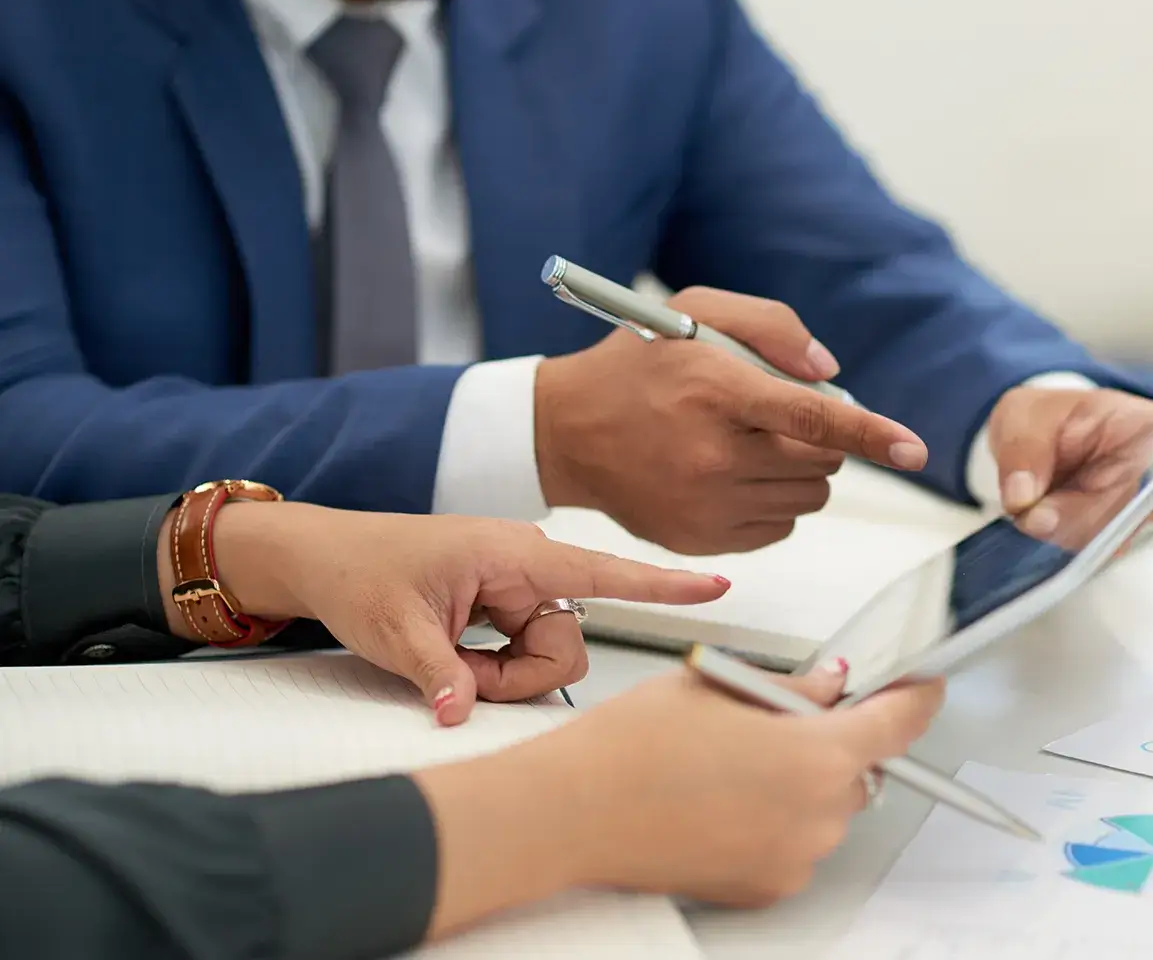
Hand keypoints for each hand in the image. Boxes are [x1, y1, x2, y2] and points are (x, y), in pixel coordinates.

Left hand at [160, 503, 728, 723]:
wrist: (321, 557)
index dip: (661, 585)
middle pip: (565, 642)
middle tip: (459, 680)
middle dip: (519, 677)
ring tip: (444, 662)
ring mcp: (515, 587)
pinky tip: (451, 655)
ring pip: (545, 654)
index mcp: (512, 554)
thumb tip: (465, 714)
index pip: (602, 572)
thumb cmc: (358, 572)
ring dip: (500, 675)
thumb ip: (440, 675)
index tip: (716, 585)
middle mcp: (525, 566)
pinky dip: (489, 668)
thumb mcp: (395, 631)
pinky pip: (522, 651)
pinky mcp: (503, 605)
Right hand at [535, 287, 928, 554]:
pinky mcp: (701, 540)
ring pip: (807, 499)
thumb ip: (771, 326)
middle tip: (777, 417)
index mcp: (715, 391)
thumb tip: (829, 372)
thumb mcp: (696, 311)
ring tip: (747, 443)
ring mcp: (706, 506)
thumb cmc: (637, 365)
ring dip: (800, 470)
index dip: (870, 433)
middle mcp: (712, 456)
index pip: (813, 417)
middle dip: (821, 439)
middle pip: (821, 462)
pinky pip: (779, 528)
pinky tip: (730, 474)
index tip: (914, 449)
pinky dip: (773, 502)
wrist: (565, 432)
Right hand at [539, 663, 942, 906]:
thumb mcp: (719, 684)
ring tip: (730, 762)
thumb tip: (830, 686)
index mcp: (816, 753)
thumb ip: (792, 687)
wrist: (573, 811)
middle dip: (831, 740)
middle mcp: (817, 813)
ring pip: (825, 807)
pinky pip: (794, 842)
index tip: (920, 688)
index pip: (899, 723)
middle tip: (775, 719)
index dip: (916, 698)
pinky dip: (775, 820)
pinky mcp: (766, 887)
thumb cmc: (633, 745)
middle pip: (859, 768)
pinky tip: (721, 797)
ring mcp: (794, 857)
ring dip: (800, 782)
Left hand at [987, 386, 1152, 548]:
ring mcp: (1132, 503)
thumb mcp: (1022, 420)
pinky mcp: (1112, 532)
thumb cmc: (1042, 420)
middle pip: (1142, 498)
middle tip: (1038, 511)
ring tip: (1035, 510)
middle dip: (1085, 511)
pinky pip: (1097, 548)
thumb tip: (1026, 498)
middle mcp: (1146, 466)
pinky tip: (1045, 524)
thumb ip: (1023, 455)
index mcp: (1134, 424)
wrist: (1030, 444)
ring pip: (1117, 531)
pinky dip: (1063, 542)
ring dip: (1068, 528)